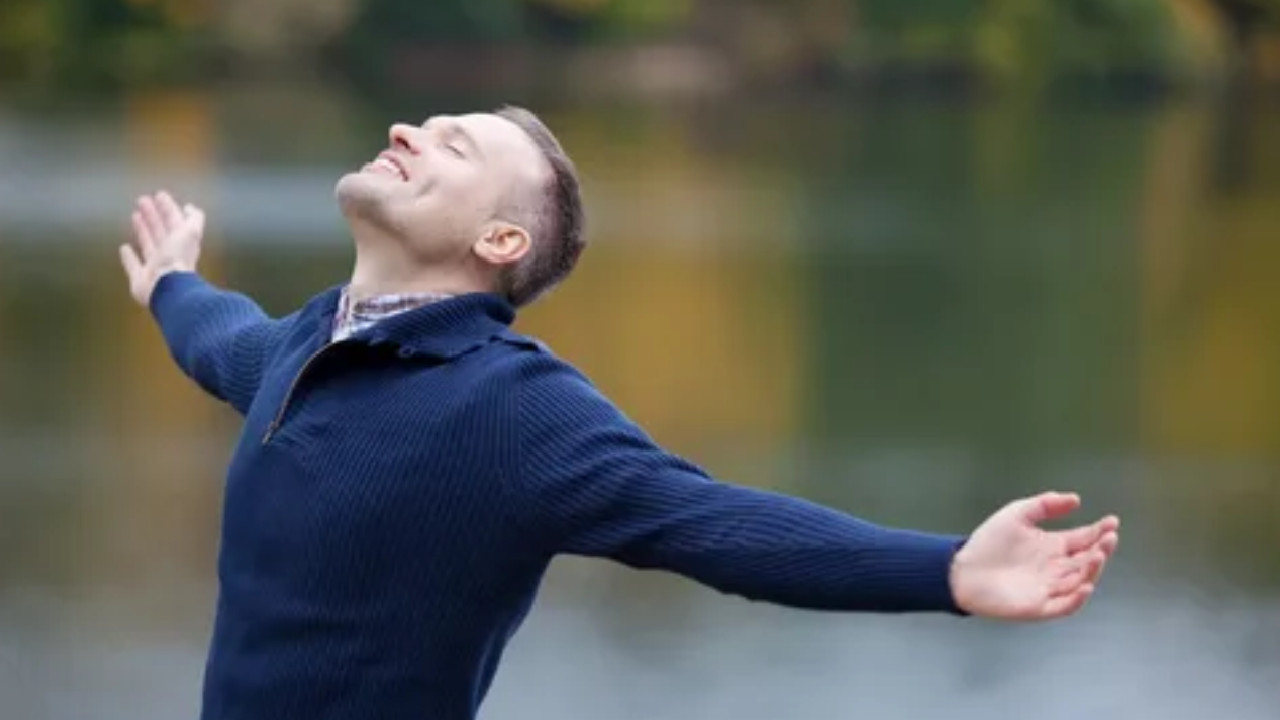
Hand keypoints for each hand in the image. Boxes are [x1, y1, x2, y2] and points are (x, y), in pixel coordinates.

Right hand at [119, 190, 204, 306]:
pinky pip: (133, 266)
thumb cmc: (178, 258)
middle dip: (153, 216)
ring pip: (148, 244)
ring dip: (142, 230)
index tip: (159, 195)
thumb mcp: (191, 233)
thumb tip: (190, 207)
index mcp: (182, 243)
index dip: (168, 209)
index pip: (174, 222)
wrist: (167, 288)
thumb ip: (194, 219)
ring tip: (135, 215)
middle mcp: (169, 254)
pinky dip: (129, 257)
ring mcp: (155, 267)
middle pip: (161, 231)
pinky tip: (124, 247)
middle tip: (142, 200)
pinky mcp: (140, 279)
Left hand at [950, 491, 1118, 620]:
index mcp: (1053, 547)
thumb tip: (1076, 499)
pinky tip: (1084, 584)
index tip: (1112, 521)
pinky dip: (1077, 598)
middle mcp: (1055, 568)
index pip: (1084, 540)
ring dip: (1092, 570)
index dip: (1100, 532)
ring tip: (1099, 554)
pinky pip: (1065, 605)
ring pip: (1080, 581)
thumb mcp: (1017, 515)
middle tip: (1109, 538)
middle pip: (1087, 560)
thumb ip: (1045, 505)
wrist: (961, 569)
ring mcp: (1049, 588)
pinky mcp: (1039, 606)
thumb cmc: (988, 543)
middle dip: (1102, 549)